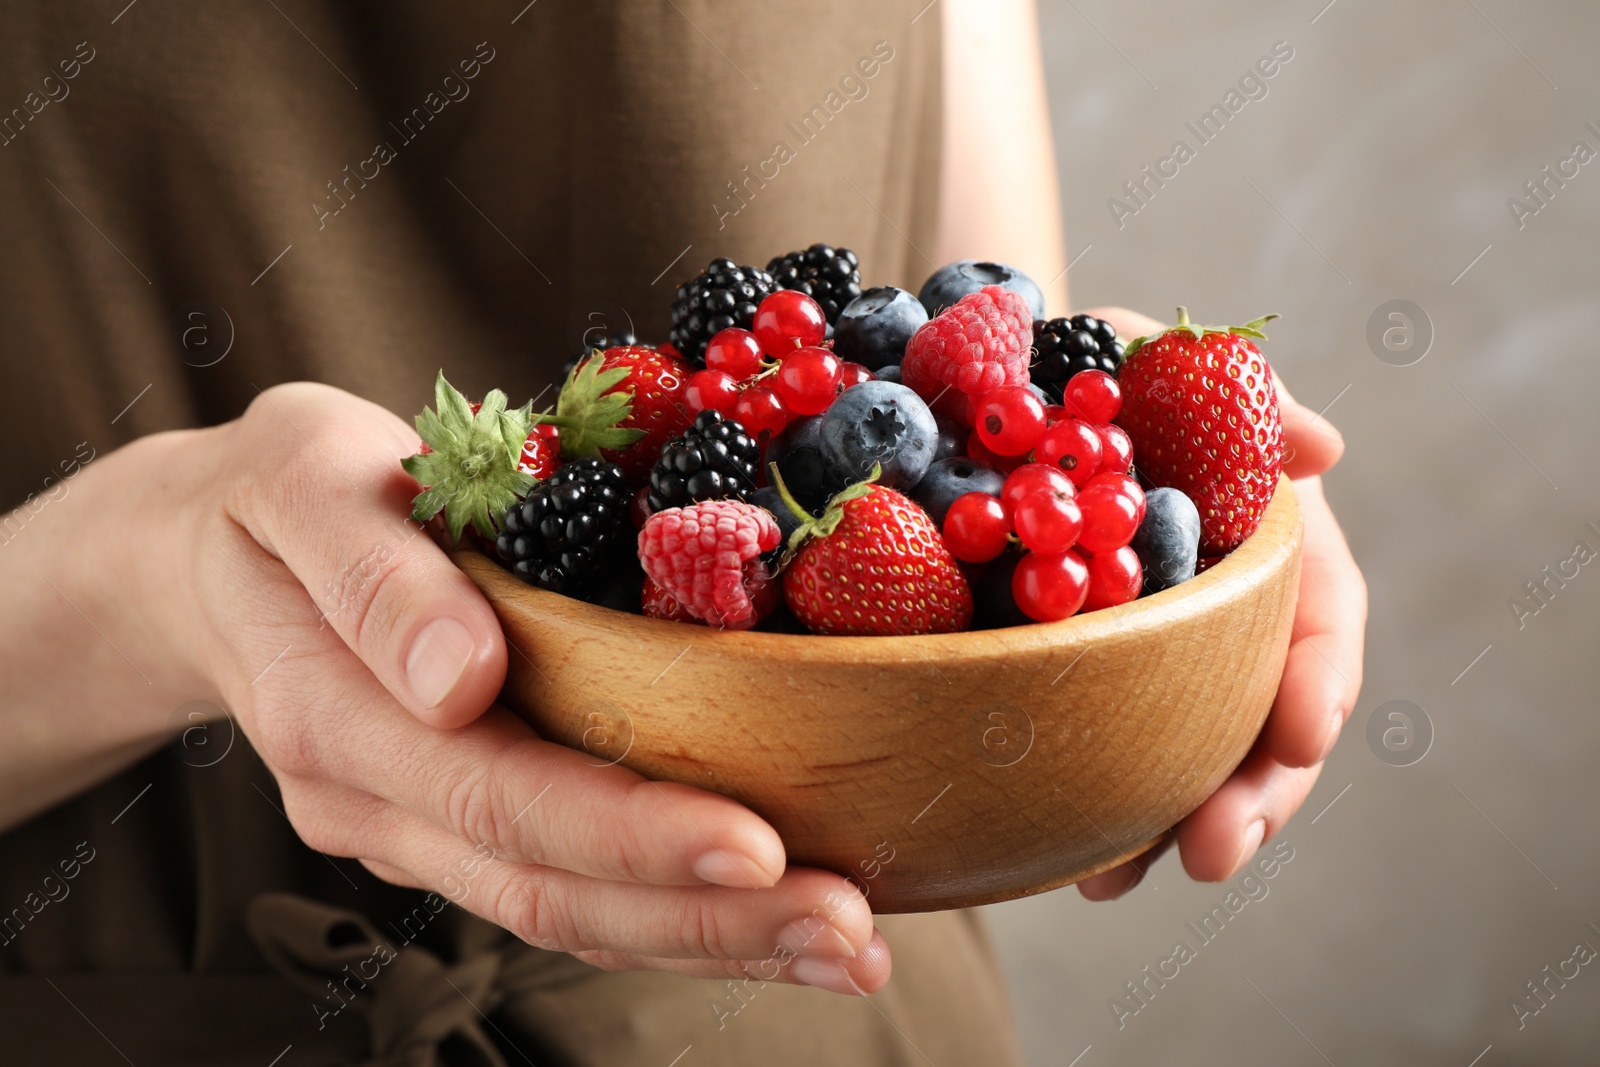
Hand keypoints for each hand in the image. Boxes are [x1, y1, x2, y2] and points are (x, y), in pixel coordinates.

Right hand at [78, 383, 888, 993]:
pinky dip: (674, 915)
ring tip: (845, 952)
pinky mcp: (455, 826)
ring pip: (566, 913)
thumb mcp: (301, 481)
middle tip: (849, 936)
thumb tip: (459, 678)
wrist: (206, 555)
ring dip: (711, 941)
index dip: (628, 831)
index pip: (497, 793)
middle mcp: (377, 799)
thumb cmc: (272, 497)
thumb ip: (373, 574)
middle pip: (549, 888)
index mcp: (336, 711)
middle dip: (706, 919)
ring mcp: (415, 828)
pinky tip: (773, 919)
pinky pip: (566, 891)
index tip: (759, 844)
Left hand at [1070, 308, 1366, 898]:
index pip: (1319, 621)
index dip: (1318, 681)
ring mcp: (1149, 658)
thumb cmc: (1089, 359)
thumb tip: (1325, 449)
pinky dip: (1091, 812)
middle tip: (1214, 853)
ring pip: (1184, 759)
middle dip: (1252, 794)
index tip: (1304, 731)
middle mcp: (1216, 617)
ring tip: (1121, 882)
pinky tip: (1064, 861)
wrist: (981, 390)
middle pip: (1261, 719)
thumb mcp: (1162, 350)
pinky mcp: (1074, 682)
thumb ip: (1241, 392)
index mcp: (1262, 546)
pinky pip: (1097, 755)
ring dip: (1167, 829)